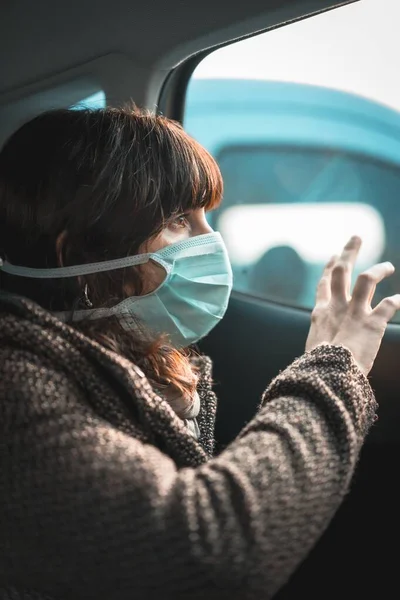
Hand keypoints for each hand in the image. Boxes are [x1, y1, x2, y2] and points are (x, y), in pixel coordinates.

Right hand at [306, 236, 399, 374]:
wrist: (328, 373)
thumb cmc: (320, 369)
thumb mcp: (315, 349)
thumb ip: (323, 340)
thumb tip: (323, 349)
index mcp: (321, 313)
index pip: (324, 284)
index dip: (329, 268)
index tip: (335, 256)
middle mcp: (337, 306)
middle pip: (341, 270)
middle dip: (349, 252)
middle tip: (356, 238)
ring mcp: (355, 312)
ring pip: (367, 279)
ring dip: (378, 270)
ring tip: (389, 267)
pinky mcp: (372, 322)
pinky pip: (389, 305)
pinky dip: (398, 301)